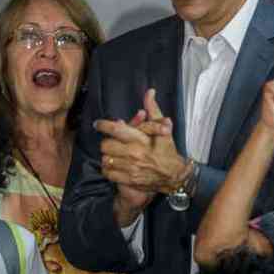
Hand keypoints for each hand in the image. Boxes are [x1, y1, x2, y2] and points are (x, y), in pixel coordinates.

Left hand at [99, 89, 186, 205]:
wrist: (175, 176)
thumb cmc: (167, 151)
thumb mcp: (163, 130)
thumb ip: (153, 110)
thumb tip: (150, 92)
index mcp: (140, 140)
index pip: (115, 129)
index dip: (103, 125)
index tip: (98, 124)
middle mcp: (134, 154)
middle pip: (106, 145)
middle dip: (107, 142)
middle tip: (112, 142)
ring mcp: (130, 169)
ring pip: (105, 160)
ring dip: (107, 156)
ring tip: (114, 154)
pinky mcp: (129, 181)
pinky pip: (108, 173)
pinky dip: (109, 169)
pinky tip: (115, 166)